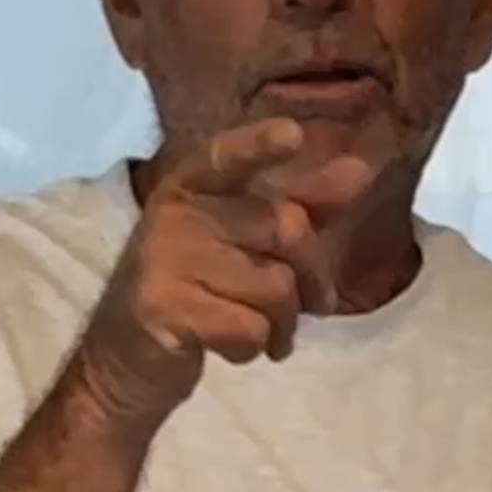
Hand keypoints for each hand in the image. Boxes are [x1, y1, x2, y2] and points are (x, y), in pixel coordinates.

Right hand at [69, 118, 374, 427]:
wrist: (131, 357)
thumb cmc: (202, 291)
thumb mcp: (248, 242)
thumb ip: (302, 205)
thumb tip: (360, 169)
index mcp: (195, 185)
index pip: (229, 157)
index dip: (260, 146)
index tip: (293, 134)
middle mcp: (176, 213)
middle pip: (287, 231)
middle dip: (313, 278)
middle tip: (307, 304)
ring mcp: (164, 258)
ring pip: (275, 288)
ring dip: (282, 324)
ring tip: (257, 330)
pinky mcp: (163, 307)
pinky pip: (249, 328)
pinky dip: (253, 348)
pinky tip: (229, 347)